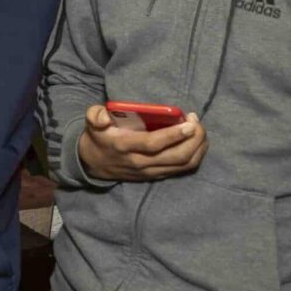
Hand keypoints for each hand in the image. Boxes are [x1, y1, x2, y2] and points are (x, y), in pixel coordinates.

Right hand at [77, 105, 207, 181]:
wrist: (93, 164)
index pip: (153, 144)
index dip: (174, 135)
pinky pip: (182, 169)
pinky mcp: (156, 175)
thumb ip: (95, 115)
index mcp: (125, 146)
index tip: (189, 122)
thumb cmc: (98, 138)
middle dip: (193, 139)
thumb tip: (104, 116)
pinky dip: (195, 156)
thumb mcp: (91, 122)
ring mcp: (150, 171)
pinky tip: (197, 142)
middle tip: (196, 122)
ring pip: (183, 164)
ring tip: (199, 130)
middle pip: (176, 156)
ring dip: (198, 148)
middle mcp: (140, 162)